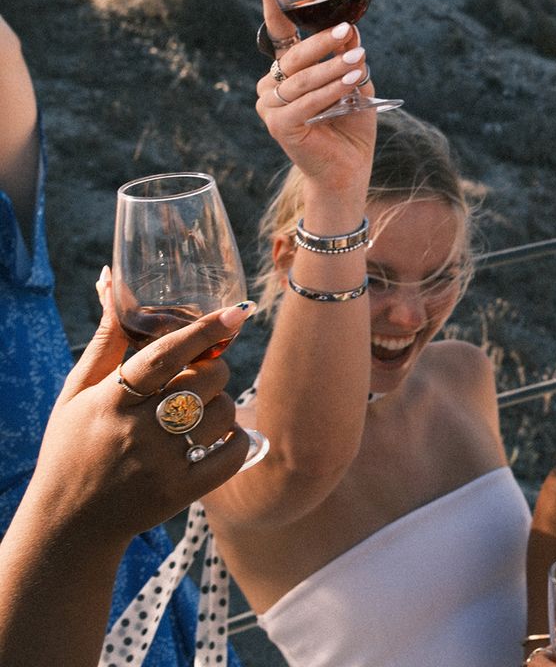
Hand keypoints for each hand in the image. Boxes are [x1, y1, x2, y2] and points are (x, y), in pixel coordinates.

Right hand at [27, 268, 252, 540]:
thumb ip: (105, 342)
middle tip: (200, 376)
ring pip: (222, 414)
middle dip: (214, 370)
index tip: (237, 312)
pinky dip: (236, 440)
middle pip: (205, 381)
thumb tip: (112, 282)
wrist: (68, 523)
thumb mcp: (76, 393)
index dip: (203, 331)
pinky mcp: (182, 492)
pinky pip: (231, 454)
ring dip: (222, 405)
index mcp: (109, 401)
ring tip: (200, 410)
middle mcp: (136, 431)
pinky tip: (218, 437)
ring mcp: (161, 464)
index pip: (164, 357)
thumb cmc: (72, 447)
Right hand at [254, 0, 376, 193]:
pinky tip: (350, 84)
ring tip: (358, 62)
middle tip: (350, 31)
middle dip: (323, 41)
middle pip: (294, 53)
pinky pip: (305, 103)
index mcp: (287, 68)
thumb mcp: (356, 83)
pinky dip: (330, 92)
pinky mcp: (279, 126)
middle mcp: (272, 83)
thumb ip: (350, 57)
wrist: (349, 170)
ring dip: (332, 68)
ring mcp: (270, 105)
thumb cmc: (351, 126)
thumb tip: (352, 29)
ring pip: (301, 79)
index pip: (275, 25)